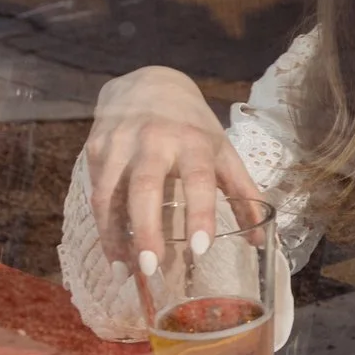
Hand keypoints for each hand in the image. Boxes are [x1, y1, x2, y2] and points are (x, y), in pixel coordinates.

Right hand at [84, 66, 265, 274]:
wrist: (149, 82)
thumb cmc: (192, 125)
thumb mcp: (223, 150)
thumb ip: (242, 193)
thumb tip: (259, 240)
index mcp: (193, 141)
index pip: (199, 179)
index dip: (200, 214)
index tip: (200, 249)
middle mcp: (154, 139)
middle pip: (145, 187)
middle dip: (147, 228)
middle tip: (152, 267)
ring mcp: (120, 143)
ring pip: (110, 194)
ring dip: (115, 235)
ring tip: (126, 271)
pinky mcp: (96, 149)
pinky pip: (95, 193)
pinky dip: (102, 226)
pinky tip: (113, 252)